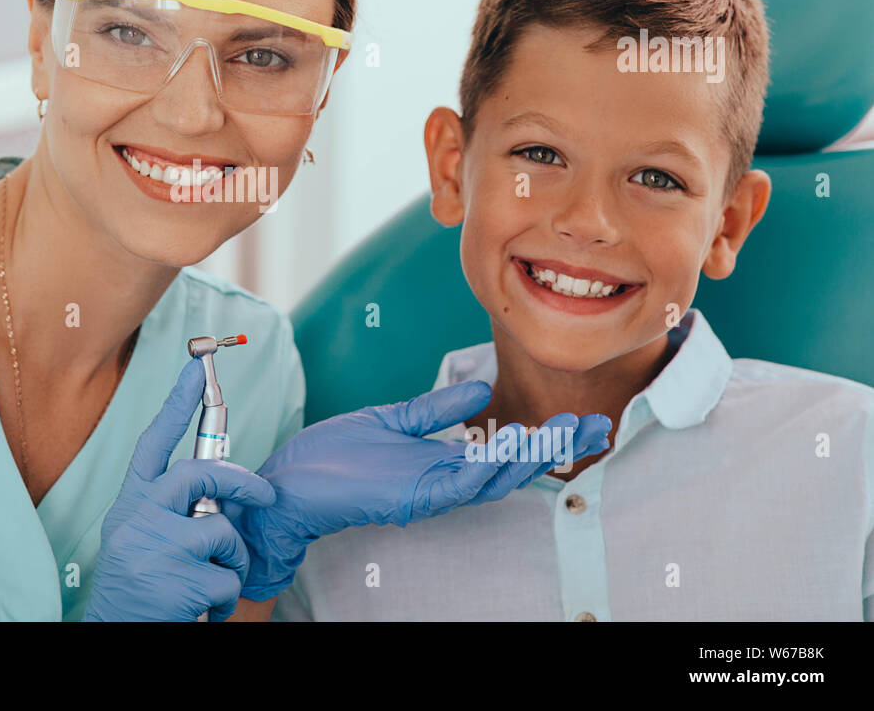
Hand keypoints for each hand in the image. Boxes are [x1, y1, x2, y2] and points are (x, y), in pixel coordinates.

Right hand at [83, 357, 276, 621]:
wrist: (115, 634)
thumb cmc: (140, 587)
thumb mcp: (142, 537)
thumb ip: (172, 508)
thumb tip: (221, 486)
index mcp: (130, 504)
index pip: (153, 443)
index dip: (176, 404)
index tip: (196, 369)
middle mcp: (137, 519)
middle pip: (199, 473)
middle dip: (240, 480)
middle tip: (265, 493)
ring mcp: (155, 548)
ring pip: (221, 530)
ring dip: (231, 559)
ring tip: (212, 581)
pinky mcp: (177, 581)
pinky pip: (227, 577)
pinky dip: (226, 599)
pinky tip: (205, 610)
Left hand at [227, 380, 610, 599]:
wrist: (290, 481)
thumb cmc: (332, 457)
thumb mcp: (392, 420)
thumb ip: (435, 409)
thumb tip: (479, 388)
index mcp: (441, 463)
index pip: (501, 451)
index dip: (542, 436)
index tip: (578, 416)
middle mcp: (443, 481)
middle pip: (512, 468)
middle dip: (554, 448)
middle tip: (595, 425)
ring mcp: (430, 492)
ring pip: (494, 477)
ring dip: (530, 454)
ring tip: (562, 429)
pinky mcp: (413, 496)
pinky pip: (462, 482)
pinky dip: (490, 463)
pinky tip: (512, 440)